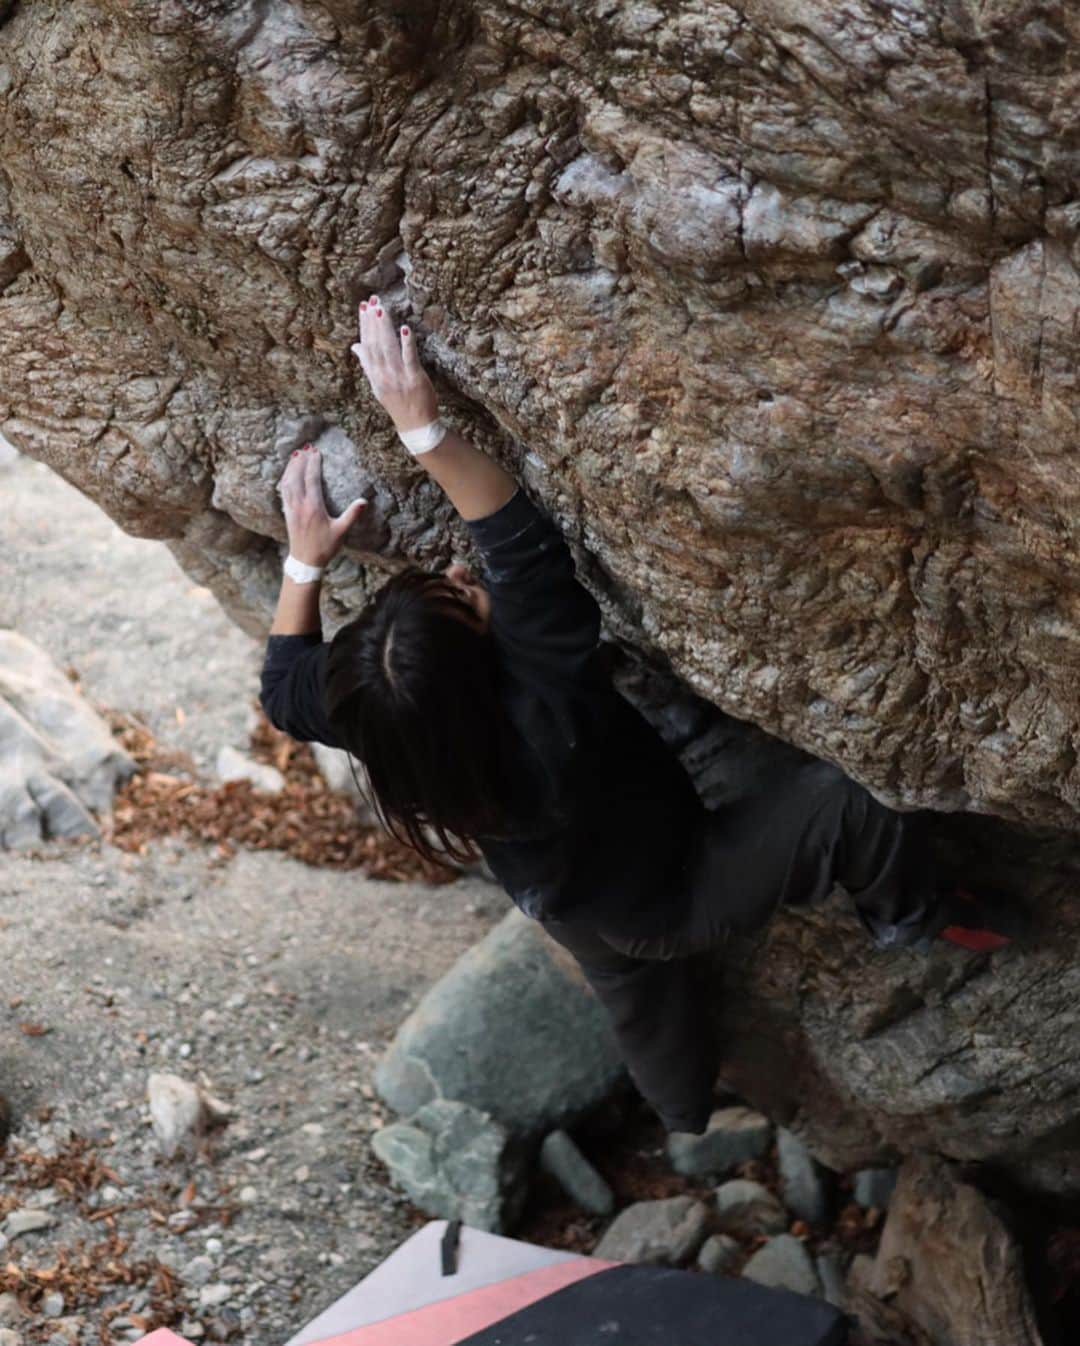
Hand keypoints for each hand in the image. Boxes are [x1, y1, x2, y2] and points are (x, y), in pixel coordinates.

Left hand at [277, 444, 365, 567]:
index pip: (312, 479)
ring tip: (295, 456)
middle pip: (297, 476)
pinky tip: (287, 474)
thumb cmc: (325, 547)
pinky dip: (285, 479)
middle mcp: (300, 505)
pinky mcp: (287, 513)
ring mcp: (291, 508)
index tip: (316, 451)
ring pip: (287, 482)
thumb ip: (352, 515)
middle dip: (301, 461)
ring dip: (291, 467)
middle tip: (305, 448)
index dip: (313, 463)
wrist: (305, 561)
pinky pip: (283, 491)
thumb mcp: (341, 531)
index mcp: (314, 507)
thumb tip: (364, 501)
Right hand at [350, 293, 438, 432]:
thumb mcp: (378, 385)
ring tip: (381, 309)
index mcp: (374, 375)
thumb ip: (367, 364)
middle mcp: (383, 375)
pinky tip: (404, 328)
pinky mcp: (415, 378)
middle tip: (371, 300)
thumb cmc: (398, 404)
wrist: (416, 426)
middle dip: (372, 321)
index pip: (366, 345)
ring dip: (385, 327)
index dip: (364, 325)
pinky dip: (407, 343)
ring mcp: (398, 377)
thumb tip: (355, 346)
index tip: (363, 306)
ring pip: (389, 348)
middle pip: (375, 344)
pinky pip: (409, 358)